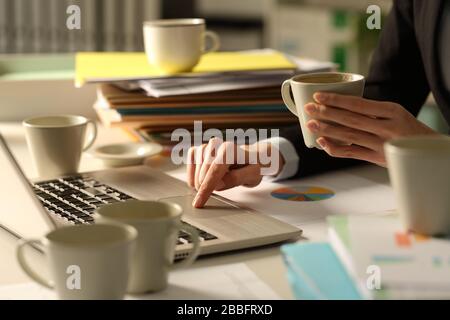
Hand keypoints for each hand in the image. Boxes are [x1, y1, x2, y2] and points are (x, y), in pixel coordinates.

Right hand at [187, 138, 283, 207]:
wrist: (252, 157)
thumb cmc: (252, 166)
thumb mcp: (252, 176)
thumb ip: (236, 178)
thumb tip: (218, 184)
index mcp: (231, 150)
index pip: (215, 171)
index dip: (206, 188)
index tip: (199, 202)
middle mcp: (217, 144)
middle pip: (203, 170)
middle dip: (204, 186)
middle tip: (213, 193)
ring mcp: (208, 146)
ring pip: (195, 164)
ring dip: (198, 179)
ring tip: (210, 185)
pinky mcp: (201, 149)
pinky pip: (191, 159)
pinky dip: (191, 172)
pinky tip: (199, 180)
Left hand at [303, 92, 437, 165]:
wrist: (427, 150)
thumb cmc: (407, 129)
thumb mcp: (395, 113)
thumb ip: (372, 111)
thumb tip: (340, 105)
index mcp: (392, 110)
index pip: (359, 104)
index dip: (336, 100)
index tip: (318, 95)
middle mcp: (387, 127)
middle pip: (351, 119)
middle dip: (327, 113)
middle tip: (309, 108)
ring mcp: (382, 144)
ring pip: (349, 136)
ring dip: (327, 130)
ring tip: (311, 124)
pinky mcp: (377, 158)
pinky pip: (352, 153)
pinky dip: (335, 148)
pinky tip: (322, 142)